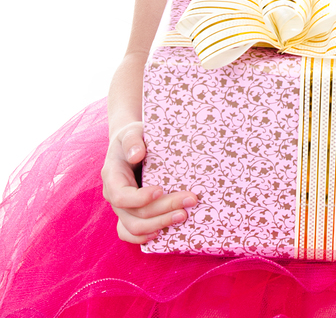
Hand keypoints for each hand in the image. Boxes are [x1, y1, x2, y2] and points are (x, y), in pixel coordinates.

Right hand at [101, 121, 197, 243]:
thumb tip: (137, 154)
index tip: (161, 189)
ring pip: (135, 227)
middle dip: (163, 210)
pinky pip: (130, 233)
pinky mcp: (130, 214)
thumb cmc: (134, 137)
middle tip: (190, 200)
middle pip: (134, 215)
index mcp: (111, 176)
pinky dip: (145, 236)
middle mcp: (114, 195)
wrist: (131, 144)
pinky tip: (164, 231)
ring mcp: (121, 208)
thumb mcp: (132, 131)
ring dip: (160, 224)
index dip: (140, 198)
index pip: (121, 196)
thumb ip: (132, 140)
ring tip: (184, 215)